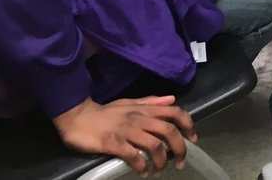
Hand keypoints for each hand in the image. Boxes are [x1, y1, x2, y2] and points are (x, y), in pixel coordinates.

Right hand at [53, 95, 195, 176]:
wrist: (78, 116)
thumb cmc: (105, 112)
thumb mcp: (130, 102)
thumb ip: (151, 102)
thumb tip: (172, 99)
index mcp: (145, 109)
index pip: (174, 112)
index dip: (188, 124)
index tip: (193, 138)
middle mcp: (139, 118)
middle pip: (169, 131)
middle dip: (179, 148)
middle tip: (180, 162)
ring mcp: (127, 130)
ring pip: (154, 145)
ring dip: (161, 161)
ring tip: (159, 171)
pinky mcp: (113, 143)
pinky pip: (133, 155)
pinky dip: (142, 165)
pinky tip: (143, 172)